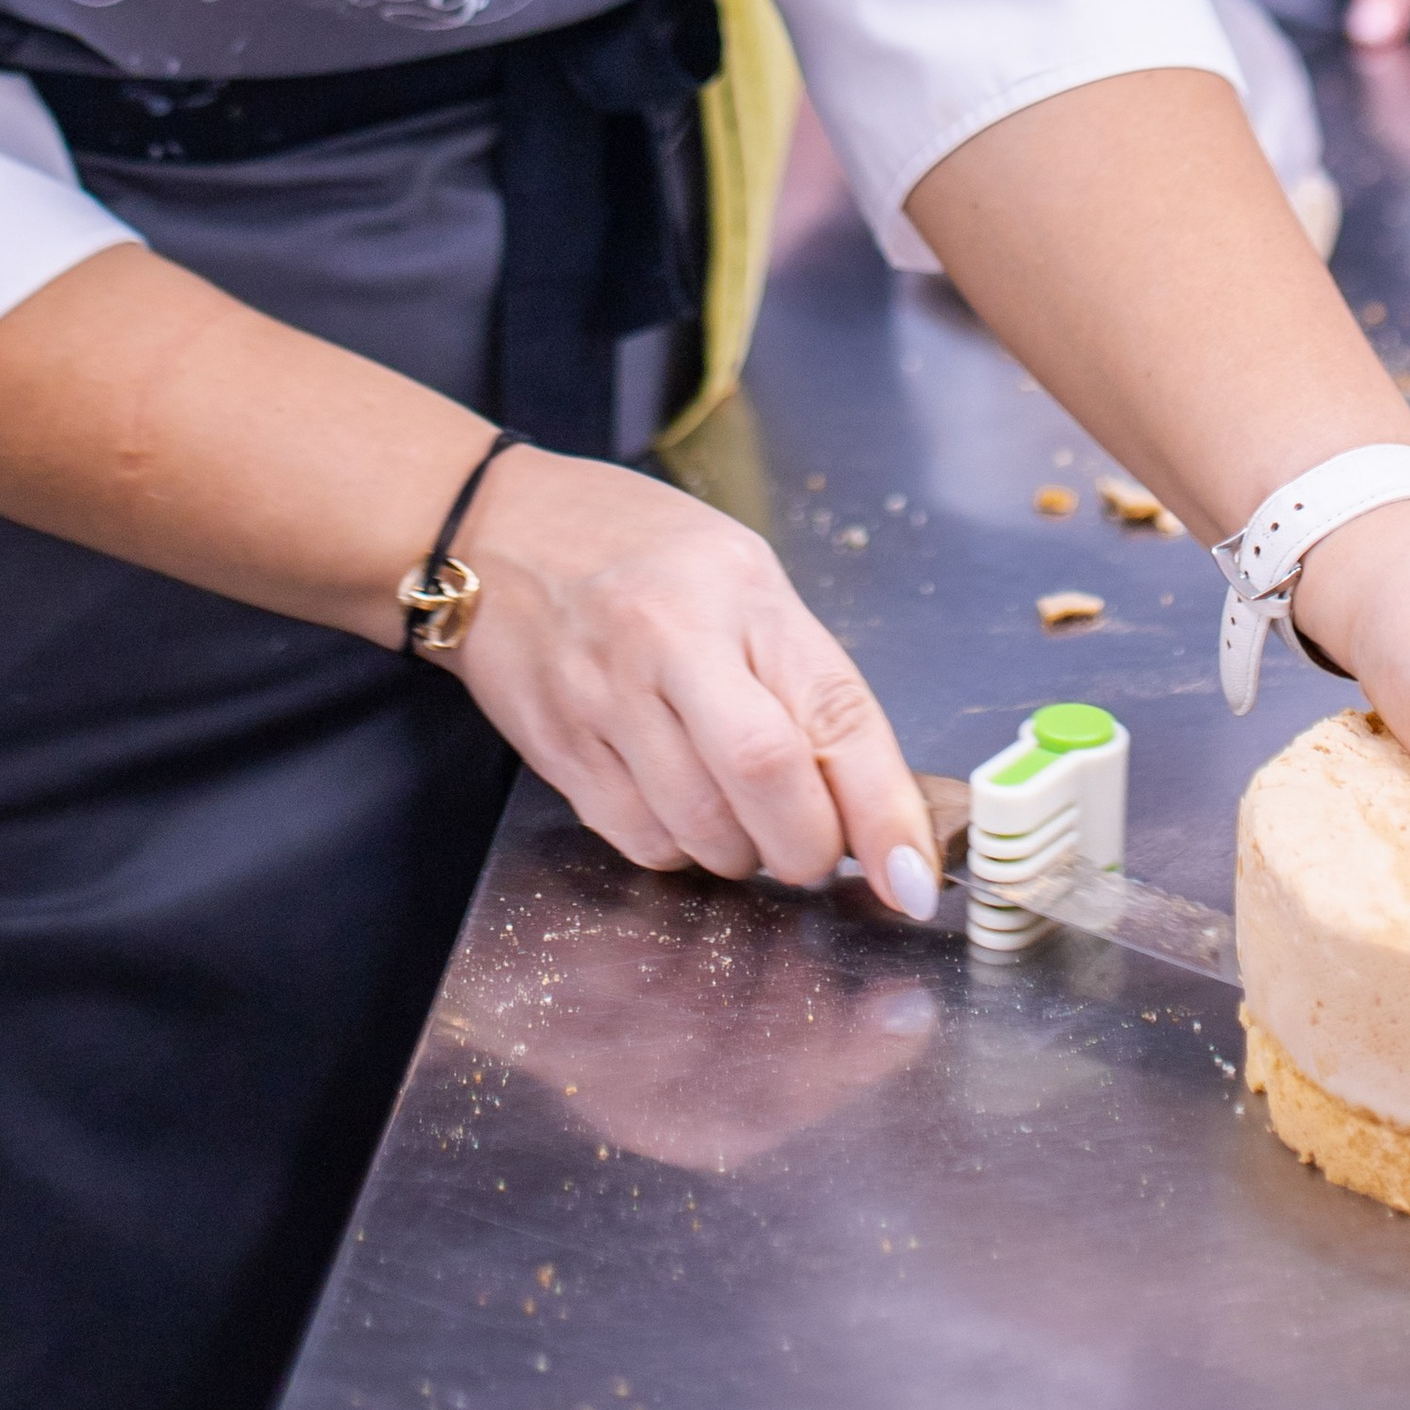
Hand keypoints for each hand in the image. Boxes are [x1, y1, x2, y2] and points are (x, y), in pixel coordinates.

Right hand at [449, 443, 941, 917]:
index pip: (832, 716)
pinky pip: (640, 844)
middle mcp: (669, 644)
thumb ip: (806, 683)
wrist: (493, 531)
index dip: (884, 812)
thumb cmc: (640, 549)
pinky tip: (680, 801)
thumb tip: (870, 806)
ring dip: (744, 853)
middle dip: (809, 846)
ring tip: (740, 806)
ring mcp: (604, 703)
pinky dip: (681, 849)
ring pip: (701, 835)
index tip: (916, 878)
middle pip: (765, 784)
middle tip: (813, 841)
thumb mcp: (744, 577)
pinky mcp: (558, 753)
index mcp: (739, 591)